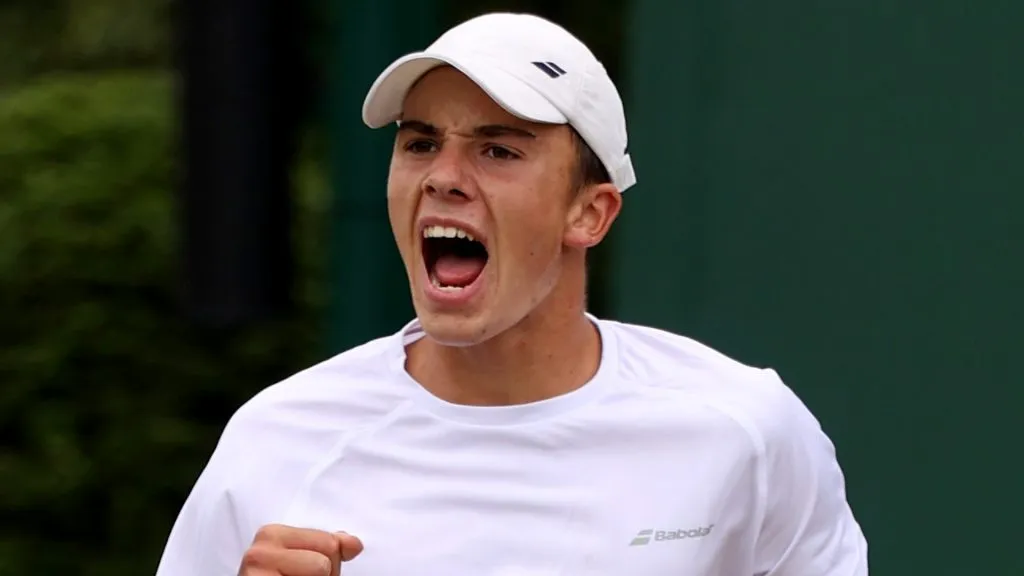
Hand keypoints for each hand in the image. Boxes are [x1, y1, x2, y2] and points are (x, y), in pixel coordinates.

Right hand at [238, 524, 363, 575]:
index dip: (328, 563)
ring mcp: (255, 573)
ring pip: (319, 573)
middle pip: (326, 560)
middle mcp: (258, 552)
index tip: (302, 571)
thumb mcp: (306, 558)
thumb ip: (328, 547)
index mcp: (271, 534)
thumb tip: (354, 544)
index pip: (330, 543)